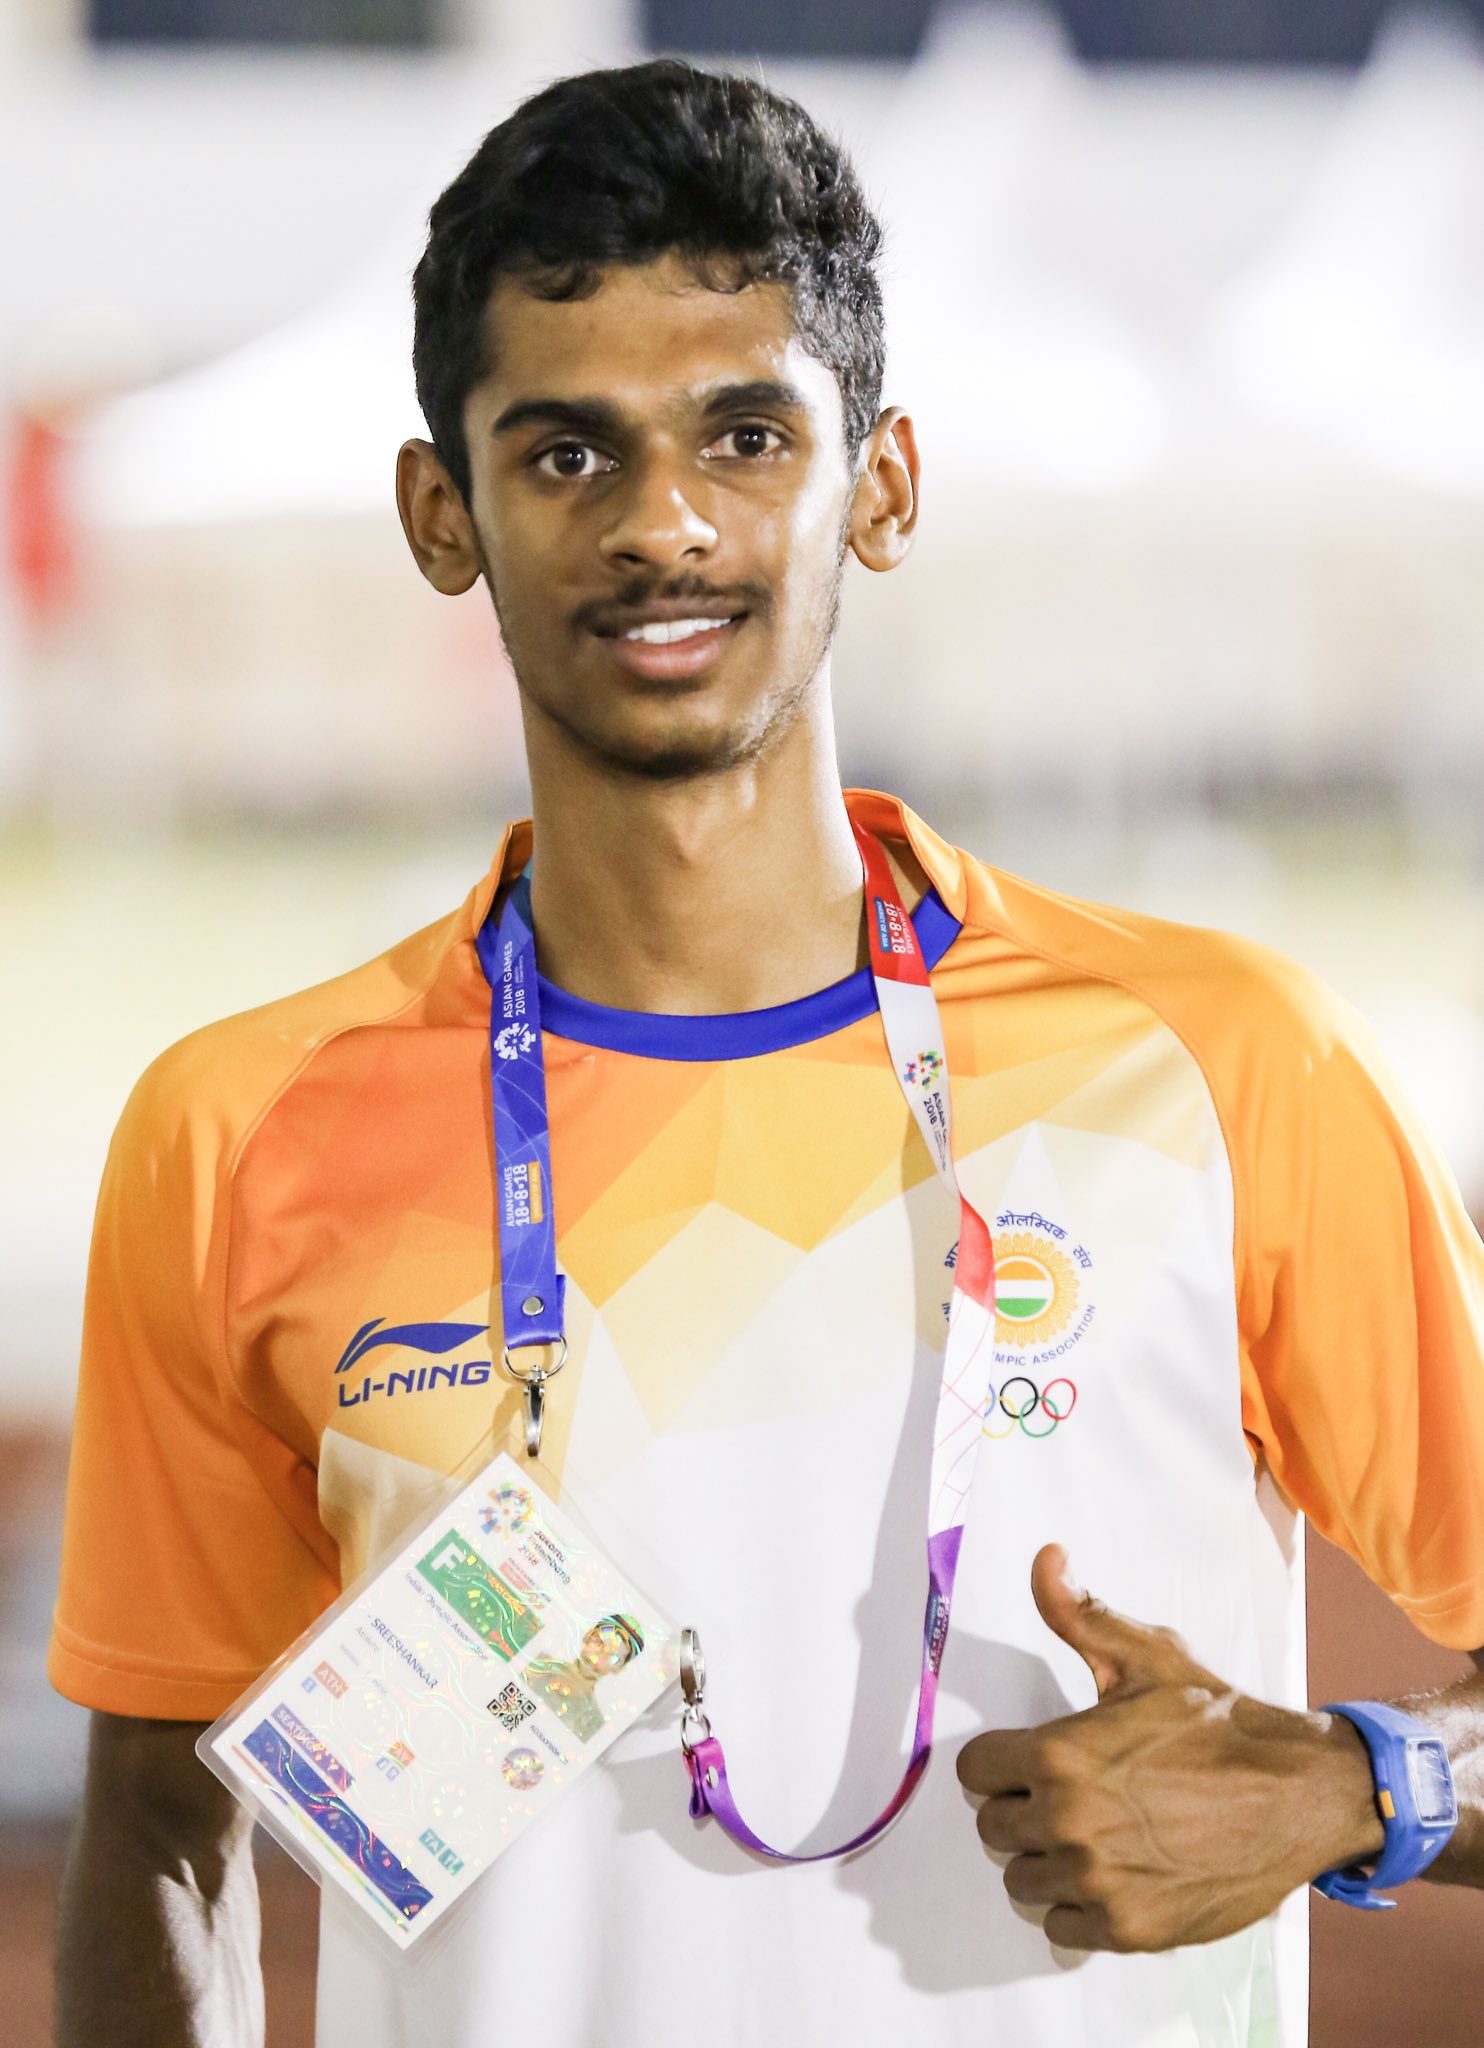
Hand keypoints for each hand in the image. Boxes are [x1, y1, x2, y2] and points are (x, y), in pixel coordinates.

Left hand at [955, 1545, 1384, 1951]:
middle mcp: (1068, 1822)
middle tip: (1068, 1796)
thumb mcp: (1145, 1656)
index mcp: (1059, 1755)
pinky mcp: (1128, 1927)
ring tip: (1092, 1835)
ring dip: (1047, 1860)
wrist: (1295, 1792)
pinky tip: (1112, 1874)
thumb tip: (1045, 1558)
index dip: (1000, 1762)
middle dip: (1022, 1809)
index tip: (1031, 1761)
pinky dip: (1079, 1907)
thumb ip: (1078, 1613)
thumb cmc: (1218, 1723)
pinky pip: (1062, 1927)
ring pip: (1022, 1880)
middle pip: (992, 1829)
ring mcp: (1097, 1881)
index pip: (973, 1771)